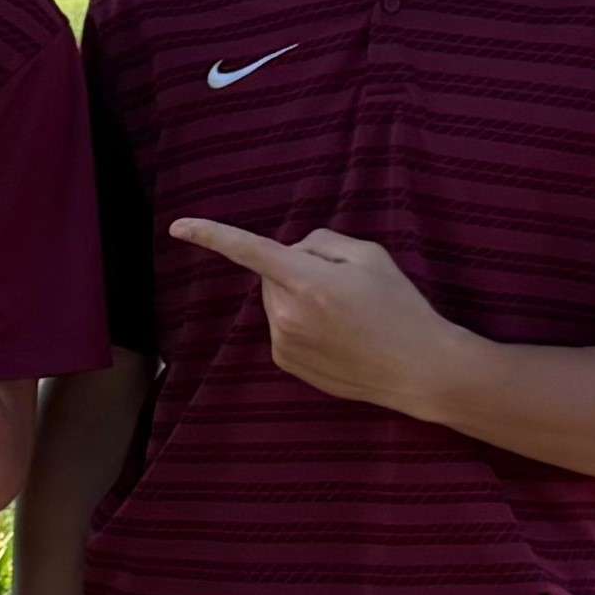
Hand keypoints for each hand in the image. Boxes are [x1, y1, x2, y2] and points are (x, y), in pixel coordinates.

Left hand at [169, 219, 465, 418]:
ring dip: (298, 297)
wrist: (417, 367)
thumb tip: (291, 250)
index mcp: (307, 282)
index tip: (177, 226)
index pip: (249, 251)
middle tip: (341, 285)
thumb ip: (322, 242)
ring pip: (276, 301)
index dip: (211, 235)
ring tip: (344, 314)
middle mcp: (286, 314)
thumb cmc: (399, 306)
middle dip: (296, 270)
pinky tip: (337, 334)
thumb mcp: (370, 255)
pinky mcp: (286, 362)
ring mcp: (283, 342)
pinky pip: (282, 326)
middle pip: (272, 274)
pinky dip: (301, 322)